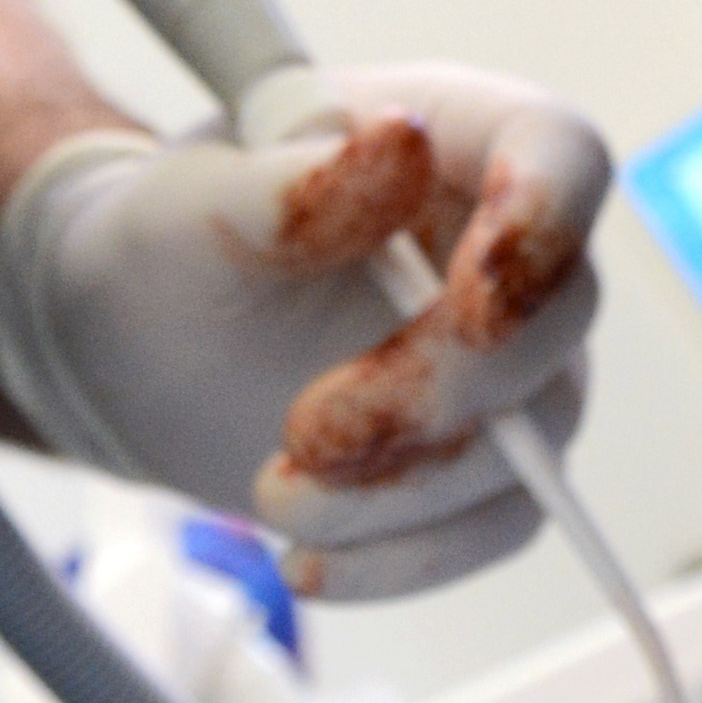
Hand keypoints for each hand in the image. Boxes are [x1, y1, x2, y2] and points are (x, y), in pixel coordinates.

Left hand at [0, 69, 606, 596]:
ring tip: (273, 497)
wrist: (140, 349)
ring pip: (535, 439)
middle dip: (444, 388)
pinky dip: (407, 558)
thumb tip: (399, 145)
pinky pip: (497, 526)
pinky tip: (308, 563)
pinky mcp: (485, 462)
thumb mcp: (191, 203)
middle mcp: (507, 249)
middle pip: (560, 316)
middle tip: (310, 432)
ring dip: (407, 489)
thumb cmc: (172, 244)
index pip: (561, 155)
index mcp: (455, 138)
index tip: (464, 300)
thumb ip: (288, 182)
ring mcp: (511, 363)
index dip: (544, 225)